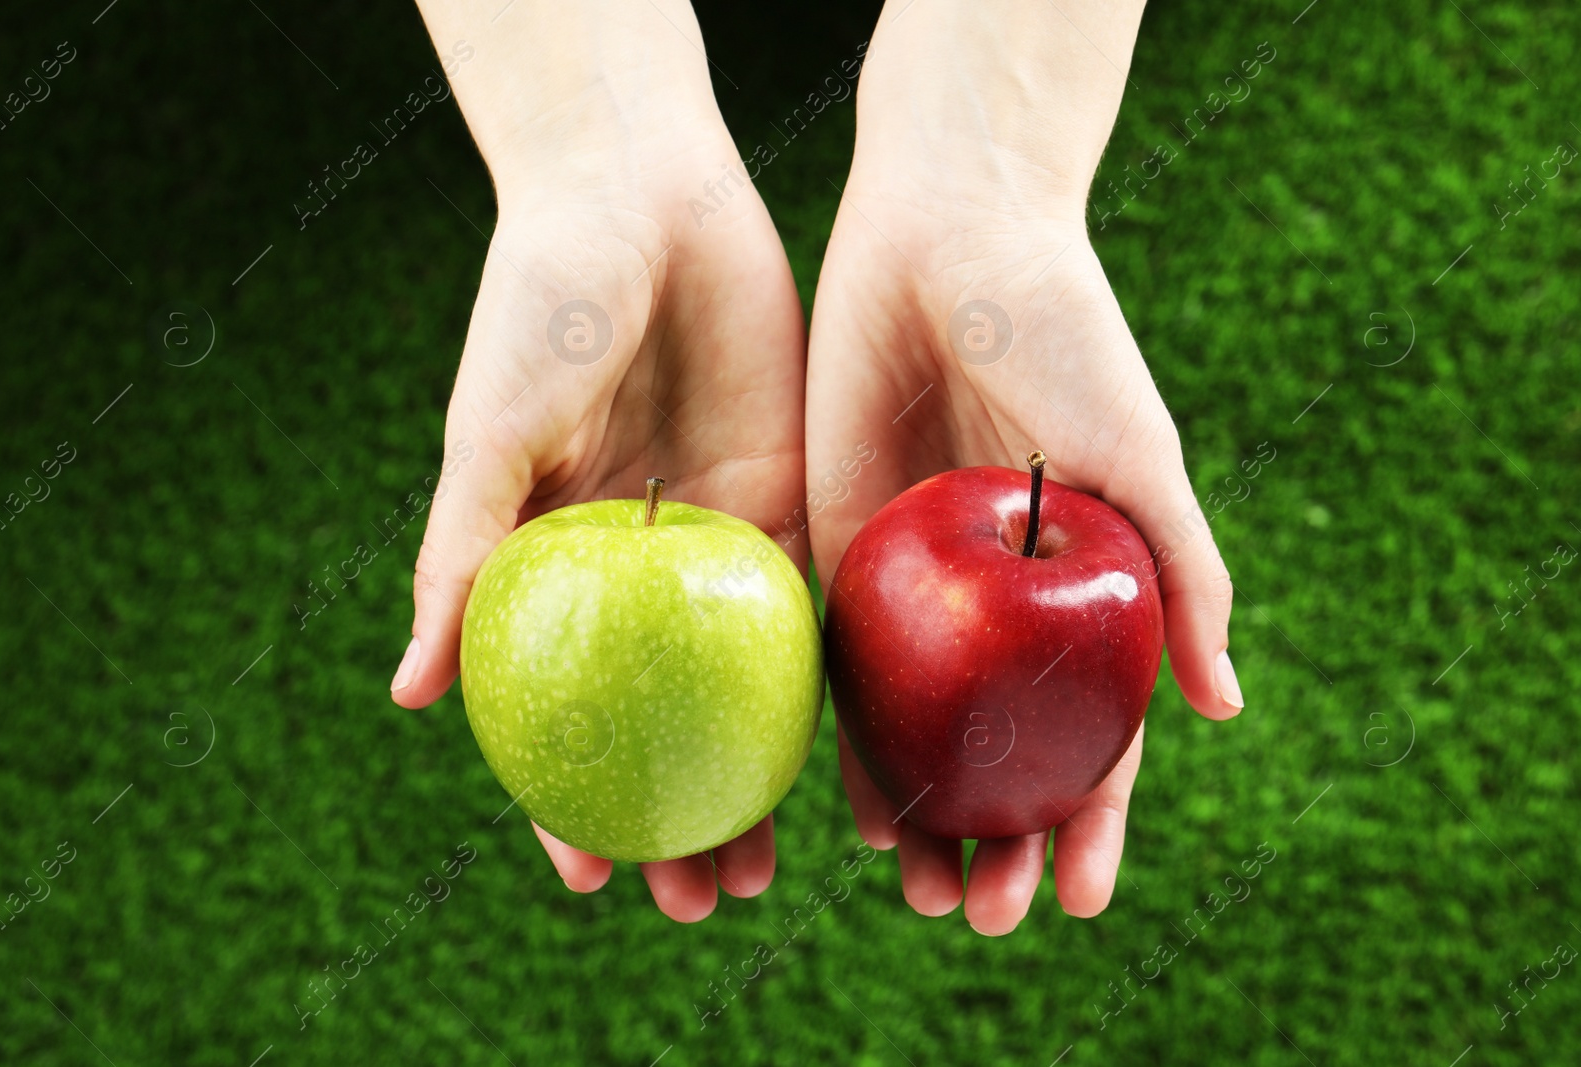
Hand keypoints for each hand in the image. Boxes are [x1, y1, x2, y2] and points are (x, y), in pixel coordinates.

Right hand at [396, 0, 806, 920]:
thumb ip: (458, 559)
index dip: (570, 794)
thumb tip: (412, 699)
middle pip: (662, 717)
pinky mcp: (787, 492)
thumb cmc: (539, 304)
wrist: (641, 195)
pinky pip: (810, 601)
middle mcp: (637, 568)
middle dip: (679, 814)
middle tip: (700, 901)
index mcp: (556, 563)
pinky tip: (844, 753)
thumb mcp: (490, 435)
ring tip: (768, 866)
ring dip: (756, 777)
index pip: (562, 706)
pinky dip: (824, 680)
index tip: (593, 875)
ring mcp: (715, 537)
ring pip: (742, 685)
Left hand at [806, 0, 1239, 933]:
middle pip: (999, 753)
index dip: (1093, 823)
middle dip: (999, 843)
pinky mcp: (839, 547)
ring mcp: (921, 586)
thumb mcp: (1138, 457)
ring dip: (920, 816)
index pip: (1091, 736)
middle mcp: (1001, 605)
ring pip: (920, 731)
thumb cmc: (1063, 335)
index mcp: (1081, 591)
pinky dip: (843, 741)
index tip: (1082, 901)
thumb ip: (1184, 575)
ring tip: (916, 894)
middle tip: (983, 919)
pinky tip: (841, 811)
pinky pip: (839, 663)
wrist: (947, 238)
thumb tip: (1228, 710)